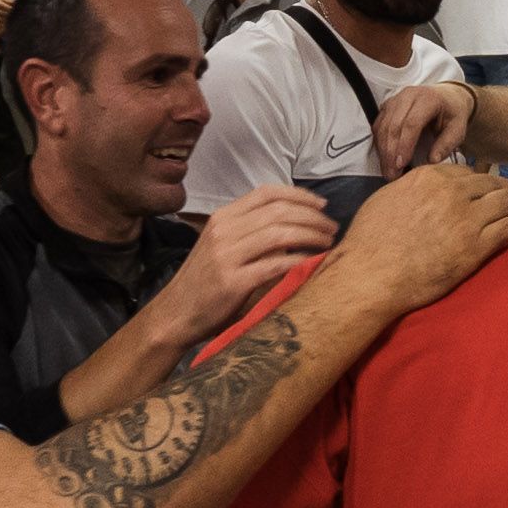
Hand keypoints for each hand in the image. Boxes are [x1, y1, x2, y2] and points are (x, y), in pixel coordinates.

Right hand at [164, 185, 342, 340]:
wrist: (175, 315)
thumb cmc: (205, 282)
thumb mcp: (224, 247)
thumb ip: (252, 233)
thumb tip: (296, 227)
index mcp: (223, 217)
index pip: (266, 193)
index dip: (299, 195)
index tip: (322, 204)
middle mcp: (224, 230)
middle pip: (279, 210)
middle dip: (313, 216)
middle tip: (332, 227)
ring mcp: (226, 255)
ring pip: (280, 233)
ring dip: (311, 235)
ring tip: (328, 243)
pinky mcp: (232, 281)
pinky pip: (275, 264)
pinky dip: (299, 260)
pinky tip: (313, 262)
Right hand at [336, 163, 507, 312]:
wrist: (371, 273)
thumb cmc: (368, 241)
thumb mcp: (386, 200)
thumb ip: (410, 191)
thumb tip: (418, 192)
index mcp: (429, 178)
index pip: (465, 173)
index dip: (483, 179)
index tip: (493, 185)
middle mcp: (452, 192)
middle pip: (492, 183)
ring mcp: (467, 218)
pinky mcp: (476, 246)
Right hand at [373, 82, 476, 179]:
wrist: (447, 97)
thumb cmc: (452, 114)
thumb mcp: (458, 128)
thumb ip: (447, 144)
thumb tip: (432, 161)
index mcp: (428, 99)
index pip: (412, 123)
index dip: (404, 145)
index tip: (401, 164)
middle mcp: (409, 96)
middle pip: (394, 126)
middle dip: (391, 153)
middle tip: (392, 174)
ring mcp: (396, 99)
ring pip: (383, 126)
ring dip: (383, 151)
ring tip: (388, 170)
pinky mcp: (387, 106)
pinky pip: (378, 125)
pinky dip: (379, 143)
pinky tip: (385, 158)